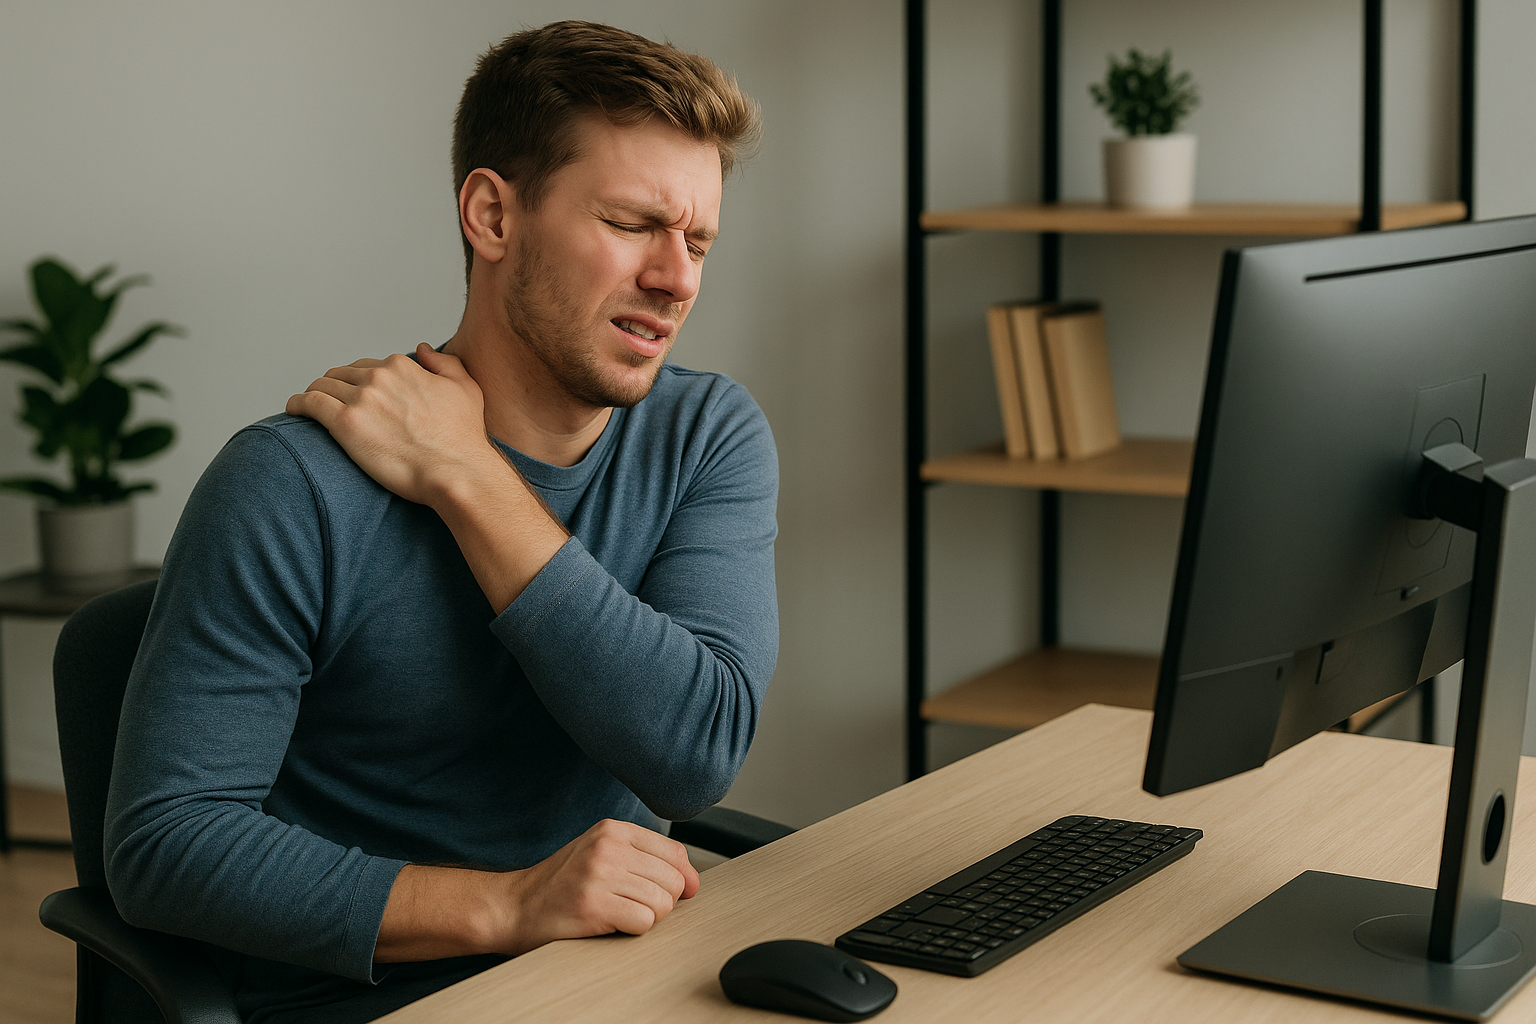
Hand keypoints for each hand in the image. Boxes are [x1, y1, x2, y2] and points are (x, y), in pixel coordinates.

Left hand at [286, 343, 498, 506]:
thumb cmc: (464, 438)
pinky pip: (309, 403)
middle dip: (336, 386)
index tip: (357, 395)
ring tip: (311, 407)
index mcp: (402, 366)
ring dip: (315, 393)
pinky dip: (297, 404)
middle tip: (333, 403)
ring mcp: (360, 399)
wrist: (456, 472)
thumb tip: (422, 348)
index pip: (369, 365)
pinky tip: (294, 410)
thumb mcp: (467, 389)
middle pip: (342, 373)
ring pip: (322, 385)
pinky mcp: (344, 424)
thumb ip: (444, 363)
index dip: (361, 380)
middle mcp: (379, 376)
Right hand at [499, 818, 701, 955]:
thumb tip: (693, 882)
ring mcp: (600, 874)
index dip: (682, 879)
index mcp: (613, 830)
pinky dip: (633, 929)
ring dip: (646, 917)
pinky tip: (611, 923)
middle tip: (632, 905)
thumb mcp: (601, 855)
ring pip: (663, 903)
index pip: (675, 853)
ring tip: (619, 913)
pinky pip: (644, 921)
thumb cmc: (561, 885)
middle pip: (673, 880)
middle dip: (662, 902)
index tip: (670, 893)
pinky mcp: (594, 904)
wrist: (515, 906)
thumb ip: (644, 859)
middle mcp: (608, 847)